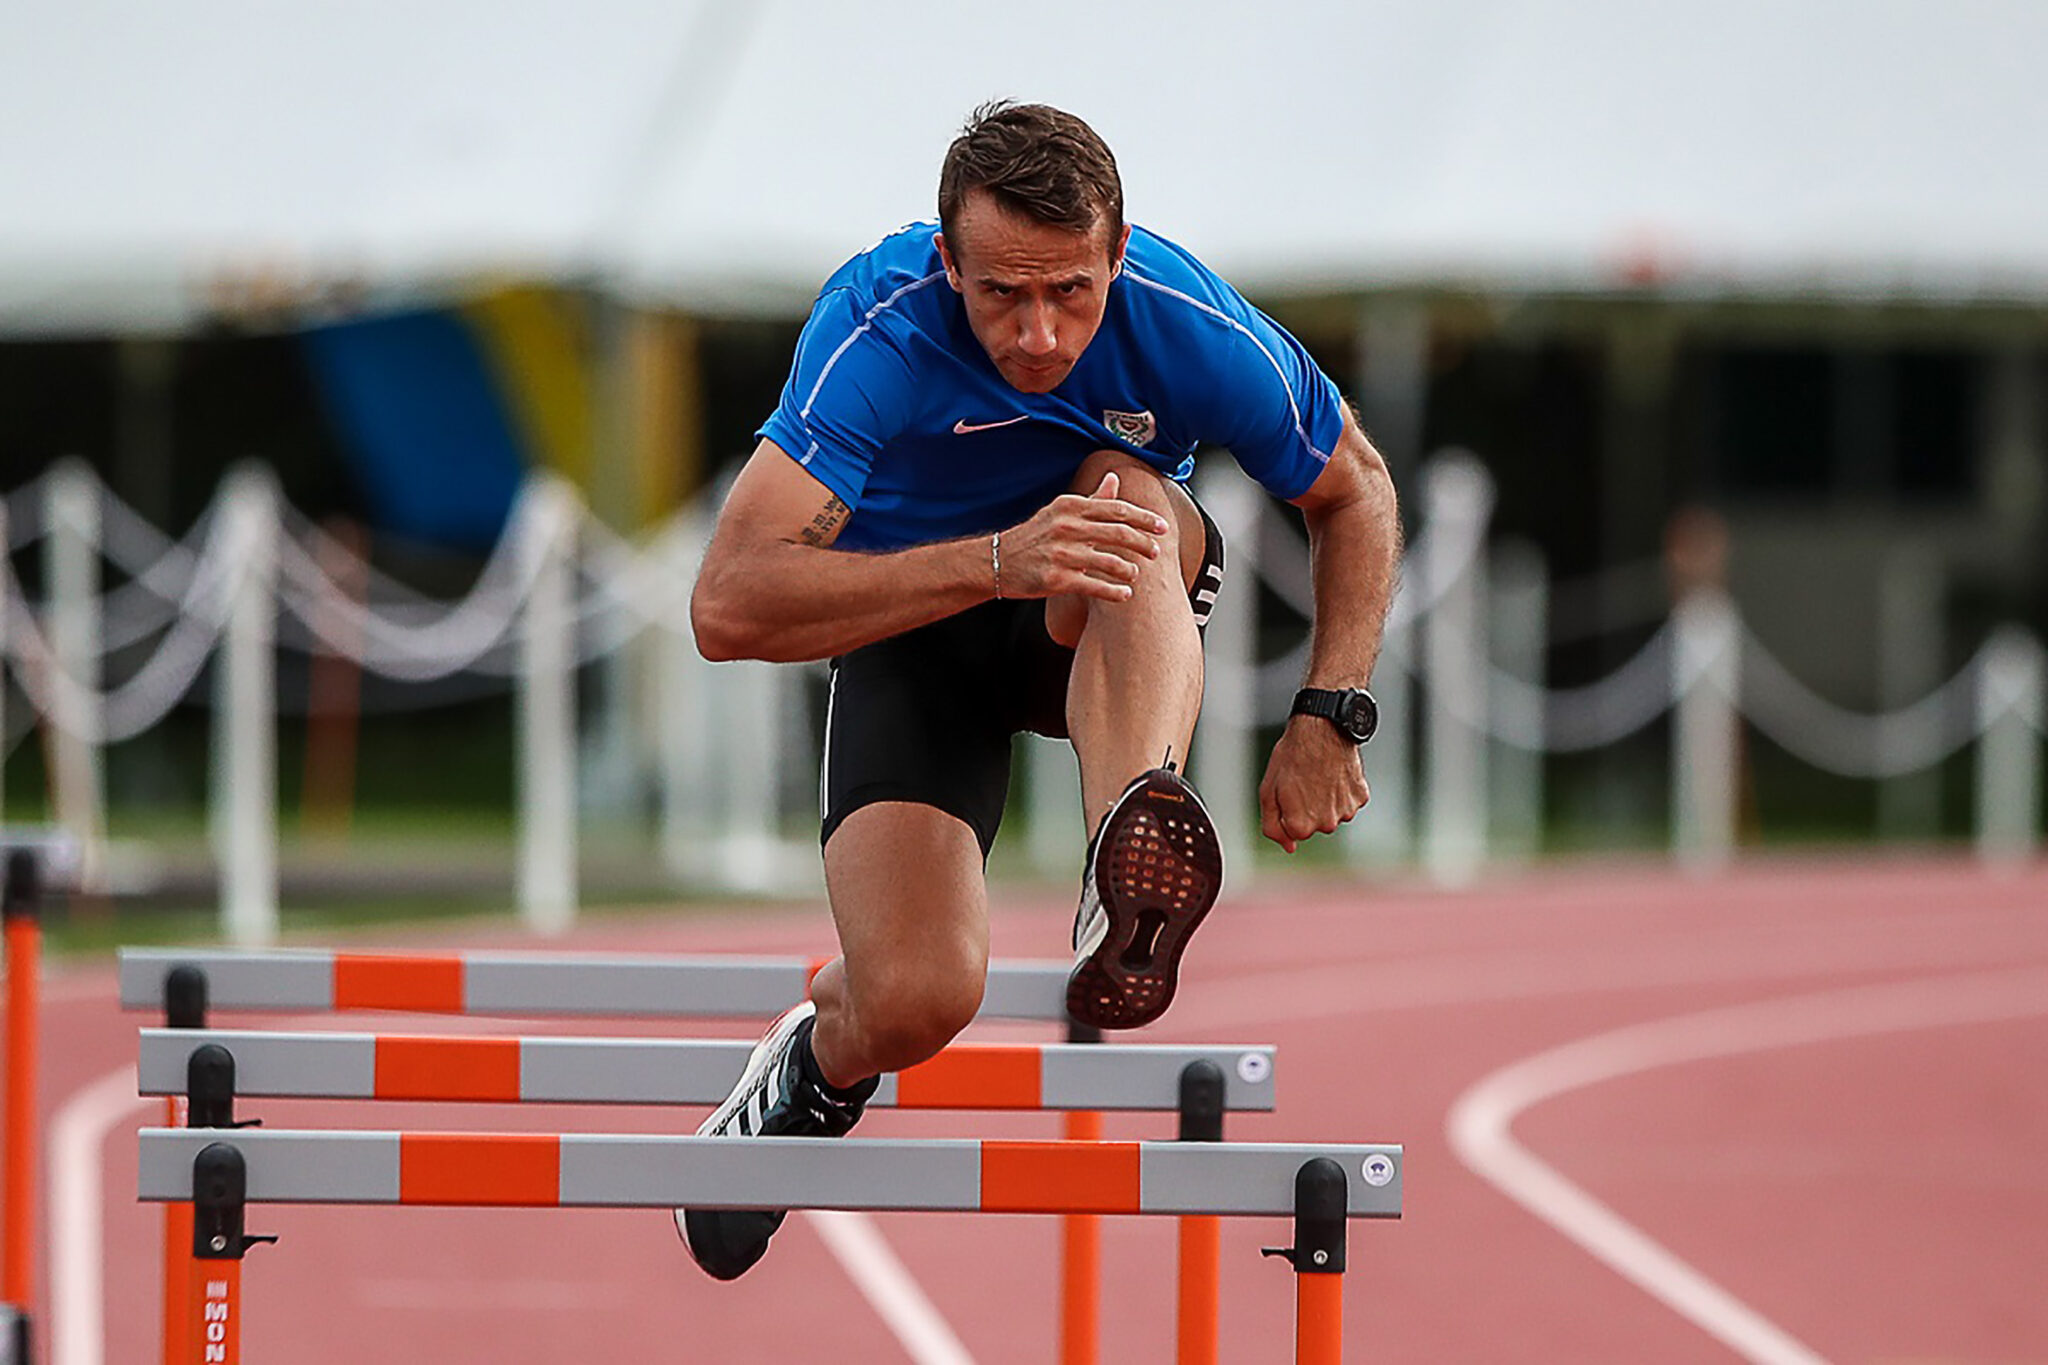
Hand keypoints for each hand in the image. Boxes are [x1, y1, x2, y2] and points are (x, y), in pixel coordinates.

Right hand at [1000, 472, 1167, 602]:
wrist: (998, 561)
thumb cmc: (1034, 536)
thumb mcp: (1061, 511)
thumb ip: (1092, 498)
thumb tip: (1114, 478)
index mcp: (1072, 507)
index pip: (1117, 509)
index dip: (1144, 518)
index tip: (1161, 527)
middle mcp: (1068, 527)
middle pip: (1118, 533)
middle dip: (1143, 543)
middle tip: (1155, 552)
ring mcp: (1062, 554)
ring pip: (1110, 561)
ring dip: (1129, 570)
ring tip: (1135, 574)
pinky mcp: (1057, 579)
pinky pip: (1095, 586)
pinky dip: (1114, 592)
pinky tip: (1125, 594)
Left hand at [1258, 717, 1370, 852]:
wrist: (1322, 729)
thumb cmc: (1292, 757)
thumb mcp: (1267, 791)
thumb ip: (1272, 826)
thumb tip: (1289, 848)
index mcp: (1301, 826)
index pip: (1290, 832)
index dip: (1286, 809)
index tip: (1287, 790)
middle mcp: (1326, 825)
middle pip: (1312, 824)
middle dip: (1305, 807)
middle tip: (1302, 781)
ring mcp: (1346, 811)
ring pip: (1330, 813)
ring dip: (1323, 800)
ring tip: (1317, 775)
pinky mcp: (1360, 797)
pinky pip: (1347, 801)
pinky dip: (1340, 791)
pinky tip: (1333, 773)